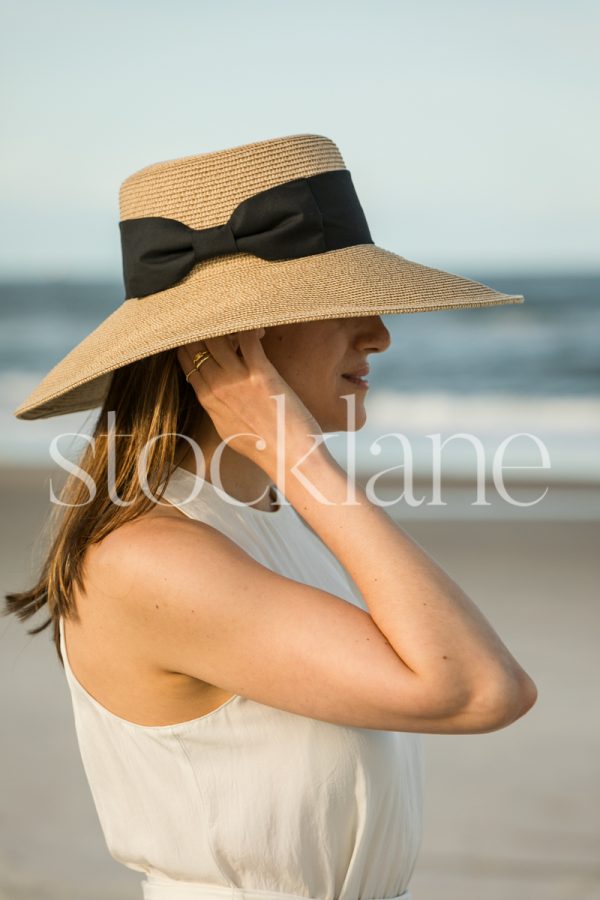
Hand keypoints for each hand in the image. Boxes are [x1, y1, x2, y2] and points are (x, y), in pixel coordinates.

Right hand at [176, 329, 324, 473]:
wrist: (288, 456)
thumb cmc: (263, 447)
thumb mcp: (227, 429)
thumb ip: (216, 407)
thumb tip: (212, 392)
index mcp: (207, 399)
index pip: (186, 359)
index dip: (193, 341)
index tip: (205, 335)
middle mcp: (216, 387)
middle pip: (198, 343)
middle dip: (208, 329)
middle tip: (226, 326)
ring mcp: (237, 379)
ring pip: (218, 337)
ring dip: (230, 326)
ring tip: (246, 330)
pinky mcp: (260, 373)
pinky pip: (247, 338)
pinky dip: (251, 328)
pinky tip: (261, 330)